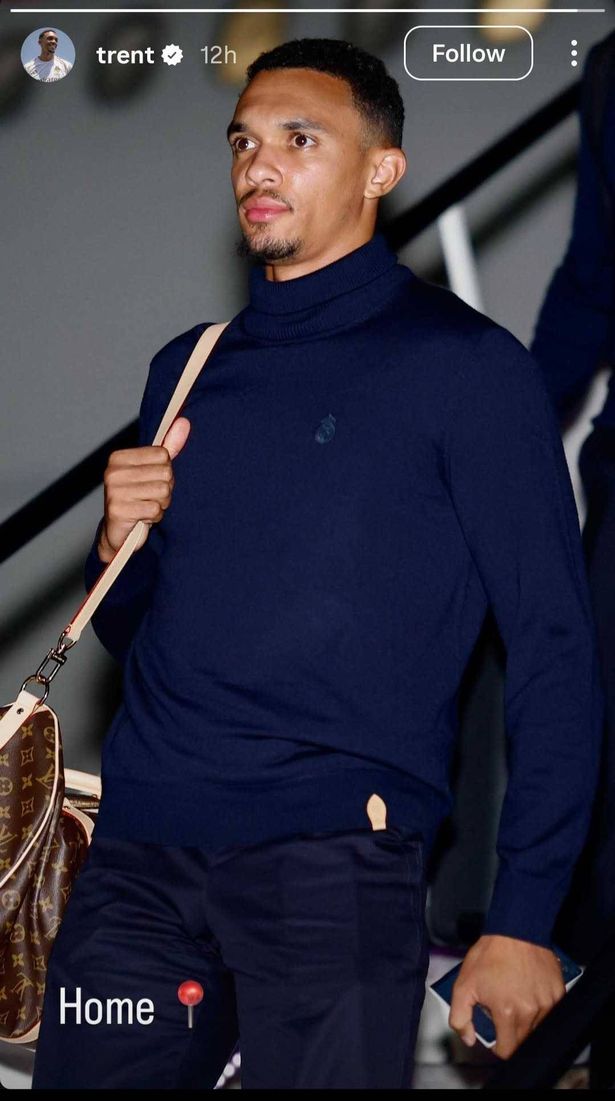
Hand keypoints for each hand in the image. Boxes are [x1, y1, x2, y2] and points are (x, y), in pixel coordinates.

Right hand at [97, 416, 190, 561]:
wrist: (118, 533)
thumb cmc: (137, 499)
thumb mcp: (152, 471)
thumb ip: (169, 447)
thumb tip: (184, 422)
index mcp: (119, 458)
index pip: (163, 455)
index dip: (165, 472)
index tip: (151, 482)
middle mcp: (113, 472)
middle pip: (165, 473)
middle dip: (165, 490)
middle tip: (150, 498)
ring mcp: (114, 491)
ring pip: (162, 492)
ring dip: (161, 504)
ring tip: (146, 507)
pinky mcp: (118, 510)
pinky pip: (155, 509)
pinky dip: (154, 516)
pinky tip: (143, 518)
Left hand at [449, 934, 564, 1058]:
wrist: (515, 929)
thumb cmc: (489, 954)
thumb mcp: (463, 984)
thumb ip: (460, 1017)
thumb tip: (469, 1039)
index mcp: (507, 1012)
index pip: (507, 1050)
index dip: (498, 1047)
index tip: (495, 1036)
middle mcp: (531, 1012)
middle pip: (523, 1041)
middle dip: (510, 1032)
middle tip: (502, 1010)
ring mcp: (547, 1003)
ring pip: (537, 1027)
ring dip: (526, 1020)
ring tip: (515, 997)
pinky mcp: (558, 993)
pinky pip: (549, 1012)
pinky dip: (539, 1007)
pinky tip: (528, 991)